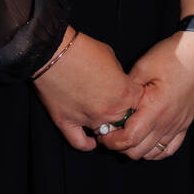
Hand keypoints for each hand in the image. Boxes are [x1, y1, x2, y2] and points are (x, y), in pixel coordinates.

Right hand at [32, 30, 143, 151]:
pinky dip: (86, 144)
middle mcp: (109, 111)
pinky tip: (91, 141)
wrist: (53, 52)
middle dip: (121, 113)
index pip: (139, 104)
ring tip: (101, 116)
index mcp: (124, 94)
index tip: (129, 95)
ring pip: (104, 132)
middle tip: (113, 103)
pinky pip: (80, 143)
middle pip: (123, 121)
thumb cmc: (83, 50)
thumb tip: (119, 86)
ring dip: (104, 126)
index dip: (134, 98)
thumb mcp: (112, 58)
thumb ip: (119, 77)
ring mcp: (87, 120)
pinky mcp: (67, 123)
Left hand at [101, 27, 193, 160]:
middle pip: (138, 151)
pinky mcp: (186, 123)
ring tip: (127, 136)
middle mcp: (167, 121)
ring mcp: (178, 124)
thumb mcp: (143, 66)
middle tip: (111, 134)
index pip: (129, 139)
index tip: (103, 133)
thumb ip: (126, 88)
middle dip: (120, 146)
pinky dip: (156, 151)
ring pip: (153, 152)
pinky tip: (147, 142)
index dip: (112, 141)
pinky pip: (170, 148)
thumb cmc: (174, 55)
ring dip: (137, 149)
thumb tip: (114, 102)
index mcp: (155, 108)